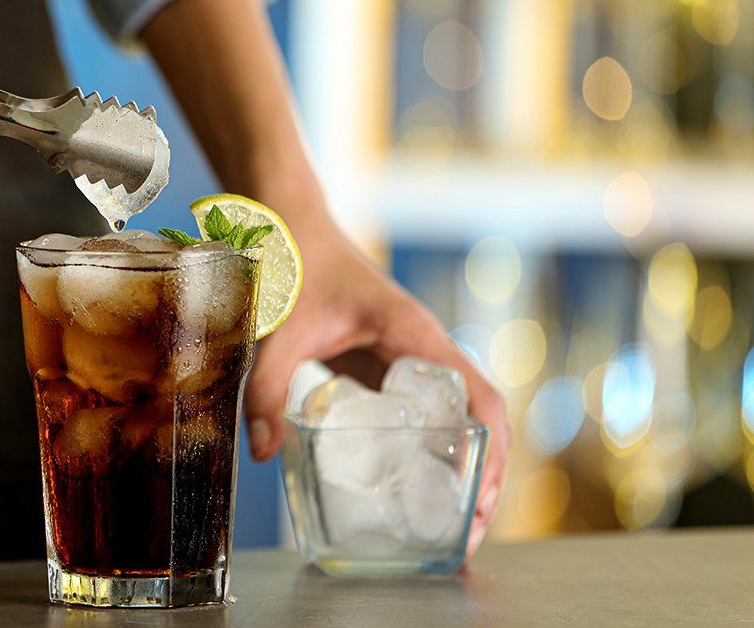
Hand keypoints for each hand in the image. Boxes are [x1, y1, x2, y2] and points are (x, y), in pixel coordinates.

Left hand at [244, 228, 510, 557]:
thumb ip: (268, 388)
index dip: (491, 449)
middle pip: (478, 415)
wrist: (286, 224)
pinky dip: (424, 447)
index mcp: (414, 335)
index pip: (478, 396)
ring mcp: (407, 355)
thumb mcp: (280, 330)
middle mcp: (422, 347)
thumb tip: (264, 451)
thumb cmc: (294, 263)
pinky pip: (419, 409)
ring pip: (455, 415)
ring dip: (458, 464)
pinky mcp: (384, 363)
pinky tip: (407, 483)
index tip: (481, 497)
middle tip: (467, 532)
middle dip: (482, 473)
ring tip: (446, 522)